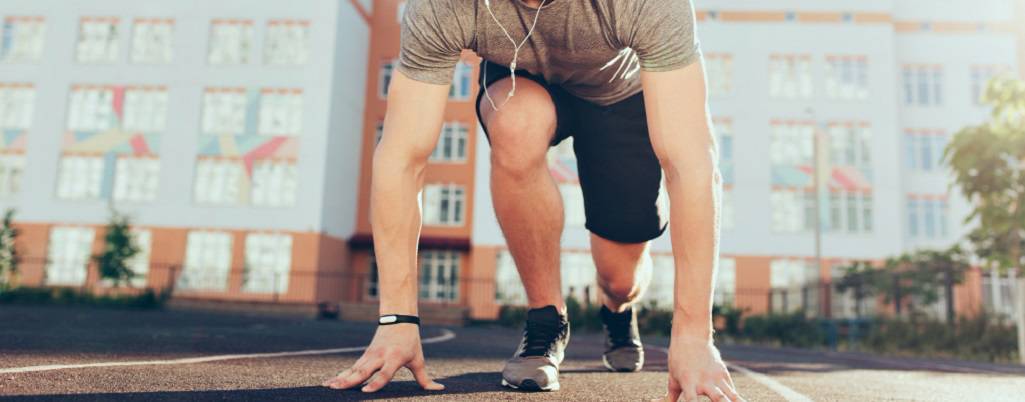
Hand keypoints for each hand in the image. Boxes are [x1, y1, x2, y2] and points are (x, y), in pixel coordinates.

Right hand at [322, 324, 443, 392]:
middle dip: (349, 381)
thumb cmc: (411, 342)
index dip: (376, 383)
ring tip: (328, 388)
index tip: (366, 392)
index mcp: (395, 358)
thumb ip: (425, 378)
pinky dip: (340, 376)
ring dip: (340, 379)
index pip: (384, 374)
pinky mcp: (364, 357)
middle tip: (337, 389)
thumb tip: (440, 389)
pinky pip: (350, 369)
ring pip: (353, 370)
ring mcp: (369, 356)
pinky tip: (329, 383)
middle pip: (363, 371)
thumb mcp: (418, 359)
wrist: (398, 319)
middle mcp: (380, 357)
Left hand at [660, 333, 742, 401]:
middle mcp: (704, 381)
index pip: (692, 401)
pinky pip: (732, 391)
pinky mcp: (723, 374)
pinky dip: (736, 399)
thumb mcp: (672, 378)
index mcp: (689, 383)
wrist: (691, 337)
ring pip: (731, 395)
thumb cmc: (678, 360)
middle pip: (718, 398)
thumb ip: (669, 397)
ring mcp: (716, 378)